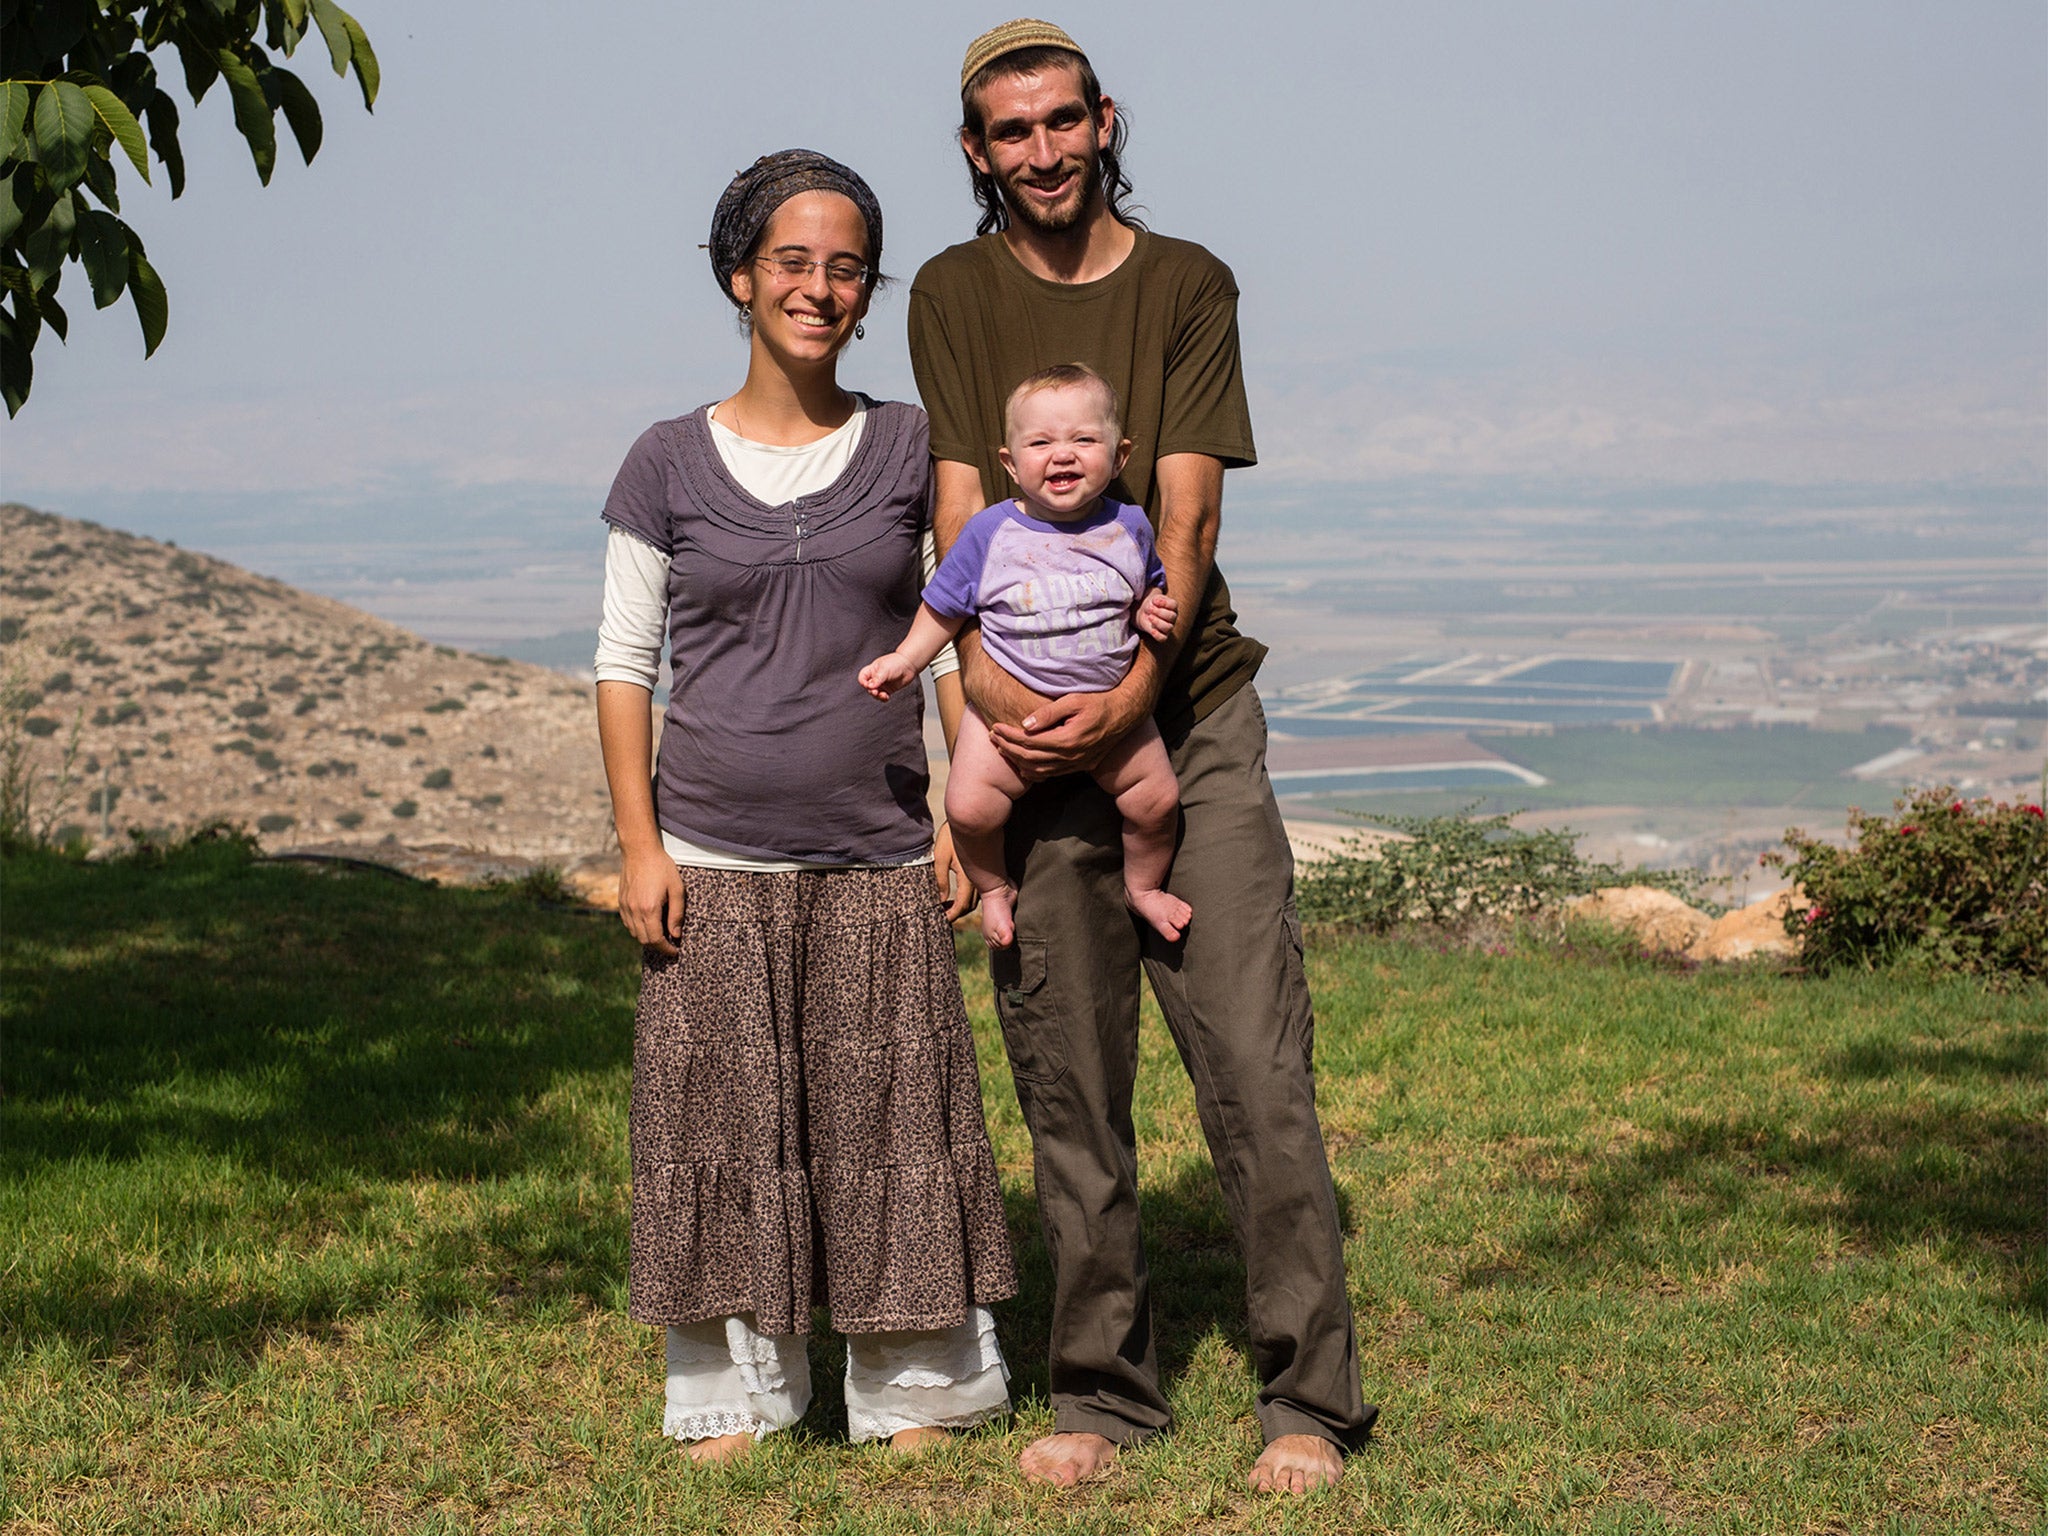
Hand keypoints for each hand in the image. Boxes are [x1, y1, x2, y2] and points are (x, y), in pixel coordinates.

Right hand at [618, 845, 684, 955]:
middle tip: (670, 945)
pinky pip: (628, 924)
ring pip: (635, 934)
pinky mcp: (621, 902)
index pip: (656, 939)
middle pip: (644, 940)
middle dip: (658, 946)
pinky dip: (638, 929)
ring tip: (661, 935)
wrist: (640, 851)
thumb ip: (677, 914)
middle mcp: (634, 911)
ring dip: (648, 938)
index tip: (675, 951)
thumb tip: (675, 934)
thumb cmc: (661, 867)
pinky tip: (649, 924)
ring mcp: (625, 907)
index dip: (666, 949)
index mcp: (649, 909)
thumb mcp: (677, 889)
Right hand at [858, 652, 916, 700]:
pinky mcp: (889, 689)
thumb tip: (870, 687)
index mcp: (871, 670)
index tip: (868, 685)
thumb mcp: (885, 669)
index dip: (863, 682)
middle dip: (871, 690)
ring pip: (875, 693)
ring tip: (883, 695)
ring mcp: (882, 684)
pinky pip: (883, 696)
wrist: (909, 665)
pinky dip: (883, 698)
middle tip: (875, 692)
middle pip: (868, 687)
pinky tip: (886, 697)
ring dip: (877, 696)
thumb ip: (877, 678)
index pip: (862, 678)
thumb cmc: (896, 663)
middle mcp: (875, 678)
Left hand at [932, 821, 978, 921]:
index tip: (941, 919)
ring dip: (962, 906)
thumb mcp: (940, 858)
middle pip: (971, 906)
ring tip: (946, 906)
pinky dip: (967, 898)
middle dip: (957, 913)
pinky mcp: (980, 871)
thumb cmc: (950, 837)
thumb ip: (940, 881)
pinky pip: (976, 891)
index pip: (962, 905)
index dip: (951, 915)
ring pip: (975, 900)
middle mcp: (977, 878)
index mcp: (967, 876)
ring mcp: (980, 875)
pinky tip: (955, 895)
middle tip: (941, 914)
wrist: (966, 819)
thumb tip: (940, 900)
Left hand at [988, 690, 1136, 781]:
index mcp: (1067, 739)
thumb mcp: (1074, 700)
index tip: (996, 726)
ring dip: (1018, 760)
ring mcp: (1076, 764)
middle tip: (994, 737)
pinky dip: (1034, 771)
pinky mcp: (1080, 766)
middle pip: (1030, 758)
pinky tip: (1023, 764)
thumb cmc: (1098, 703)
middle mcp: (1071, 756)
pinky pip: (1052, 773)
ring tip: (1002, 748)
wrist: (1124, 715)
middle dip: (1008, 748)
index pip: (1029, 741)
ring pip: (1039, 769)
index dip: (1009, 735)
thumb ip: (1049, 712)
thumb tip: (1025, 723)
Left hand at [1135, 588, 1177, 642]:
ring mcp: (1168, 627)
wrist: (1144, 612)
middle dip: (1159, 612)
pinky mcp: (1162, 635)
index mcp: (1172, 607)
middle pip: (1171, 616)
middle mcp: (1172, 617)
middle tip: (1150, 608)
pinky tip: (1152, 630)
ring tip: (1149, 617)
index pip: (1173, 605)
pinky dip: (1157, 635)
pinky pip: (1163, 638)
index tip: (1154, 601)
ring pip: (1168, 627)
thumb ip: (1156, 599)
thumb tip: (1156, 601)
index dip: (1164, 603)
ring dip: (1157, 622)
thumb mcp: (1153, 599)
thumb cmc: (1151, 604)